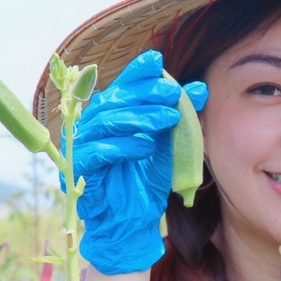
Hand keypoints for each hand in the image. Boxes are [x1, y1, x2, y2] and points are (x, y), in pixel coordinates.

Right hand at [63, 50, 207, 274]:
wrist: (133, 221)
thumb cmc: (146, 178)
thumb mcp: (169, 144)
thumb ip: (181, 115)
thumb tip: (201, 88)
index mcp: (111, 114)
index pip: (122, 86)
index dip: (136, 72)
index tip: (156, 60)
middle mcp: (93, 125)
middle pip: (114, 99)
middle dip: (145, 93)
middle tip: (173, 93)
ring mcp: (82, 146)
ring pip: (106, 122)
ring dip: (139, 118)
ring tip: (168, 119)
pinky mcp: (78, 170)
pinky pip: (97, 153)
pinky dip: (123, 147)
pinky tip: (146, 147)